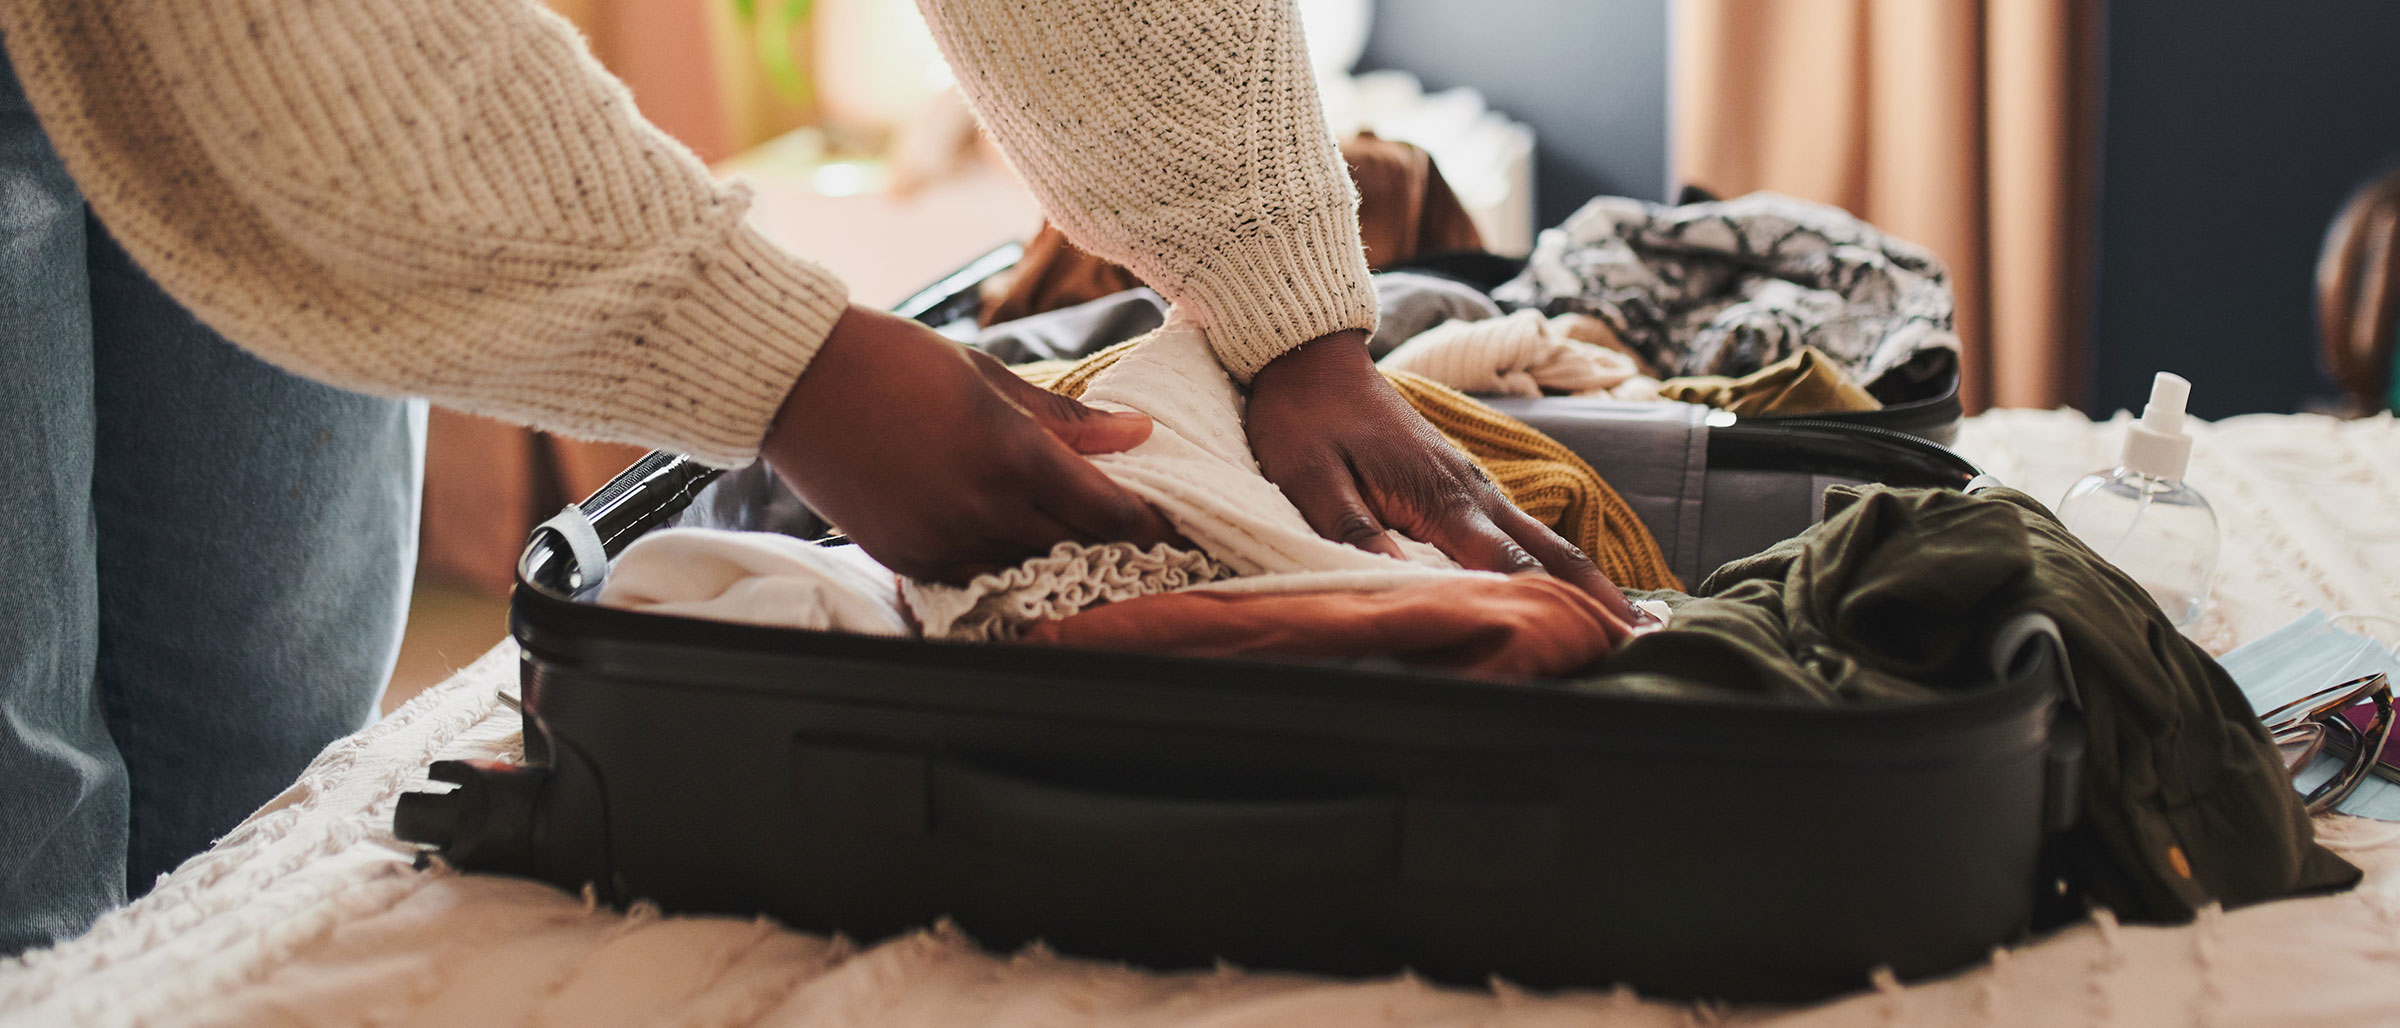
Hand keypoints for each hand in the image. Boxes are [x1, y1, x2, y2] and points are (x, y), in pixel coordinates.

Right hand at [761, 305, 1177, 583]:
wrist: (799, 380)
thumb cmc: (897, 361)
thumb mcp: (990, 377)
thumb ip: (1067, 418)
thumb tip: (1138, 432)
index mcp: (1012, 453)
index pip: (1107, 511)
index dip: (1148, 524)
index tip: (1171, 526)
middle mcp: (983, 507)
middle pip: (1076, 549)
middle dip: (1113, 548)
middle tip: (1143, 546)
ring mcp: (942, 540)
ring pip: (1028, 571)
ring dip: (1059, 562)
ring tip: (1085, 553)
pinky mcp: (907, 559)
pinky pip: (975, 579)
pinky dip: (1004, 568)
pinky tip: (1018, 553)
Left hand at [1246, 330, 1637, 619]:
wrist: (1310, 359)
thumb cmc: (1305, 422)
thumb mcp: (1311, 482)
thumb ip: (1354, 532)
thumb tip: (1400, 587)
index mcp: (1441, 498)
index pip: (1510, 565)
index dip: (1551, 607)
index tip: (1592, 644)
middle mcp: (1472, 491)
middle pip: (1549, 552)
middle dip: (1596, 598)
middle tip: (1643, 641)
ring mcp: (1472, 483)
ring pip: (1543, 538)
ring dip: (1585, 580)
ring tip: (1626, 624)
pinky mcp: (1462, 482)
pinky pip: (1521, 529)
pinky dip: (1554, 560)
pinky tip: (1568, 584)